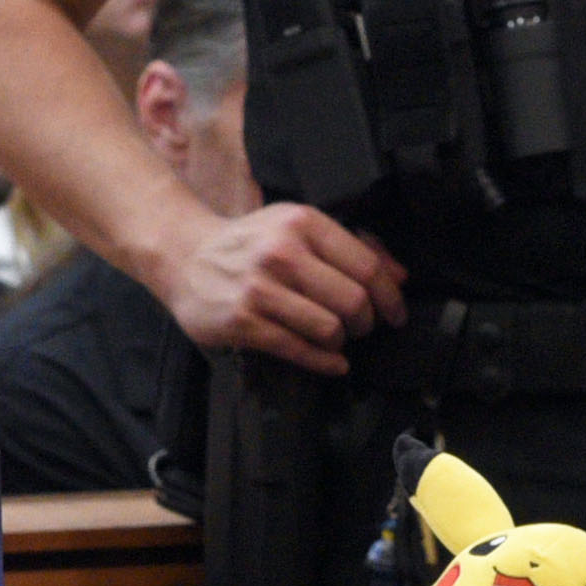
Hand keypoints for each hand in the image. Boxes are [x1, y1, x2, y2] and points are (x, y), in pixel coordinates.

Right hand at [163, 199, 406, 374]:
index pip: (367, 266)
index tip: (395, 314)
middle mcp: (282, 253)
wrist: (185, 257)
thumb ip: (350, 248)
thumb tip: (400, 276)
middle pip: (353, 301)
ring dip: (341, 341)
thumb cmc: (250, 244)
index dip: (389, 297)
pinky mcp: (244, 322)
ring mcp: (260, 289)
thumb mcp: (296, 229)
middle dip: (366, 322)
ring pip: (330, 329)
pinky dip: (324, 362)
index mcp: (302, 223)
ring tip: (334, 338)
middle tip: (360, 327)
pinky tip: (332, 362)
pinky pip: (299, 350)